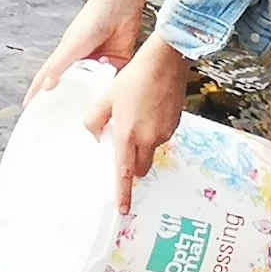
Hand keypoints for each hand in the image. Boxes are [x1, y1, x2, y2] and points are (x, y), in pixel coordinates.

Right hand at [25, 0, 159, 104]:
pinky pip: (113, 81)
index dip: (37, 92)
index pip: (47, 78)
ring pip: (94, 87)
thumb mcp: (71, 46)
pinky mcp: (117, 63)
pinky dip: (113, 88)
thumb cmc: (92, 20)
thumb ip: (58, 66)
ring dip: (94, 96)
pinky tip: (113, 100)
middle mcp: (81, 62)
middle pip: (73, 86)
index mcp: (66, 57)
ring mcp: (99, 64)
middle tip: (66, 121)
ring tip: (92, 115)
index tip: (29, 108)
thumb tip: (46, 87)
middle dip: (70, 101)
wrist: (119, 8)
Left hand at [86, 34, 190, 212]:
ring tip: (134, 119)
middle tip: (123, 151)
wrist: (165, 61)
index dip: (124, 193)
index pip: (124, 173)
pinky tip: (148, 111)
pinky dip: (152, 132)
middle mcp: (149, 139)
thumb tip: (95, 136)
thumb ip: (95, 120)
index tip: (123, 209)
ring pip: (151, 151)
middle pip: (140, 168)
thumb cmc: (134, 77)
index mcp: (128, 135)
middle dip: (132, 168)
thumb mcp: (106, 97)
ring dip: (142, 146)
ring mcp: (165, 133)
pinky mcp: (175, 124)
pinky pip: (161, 137)